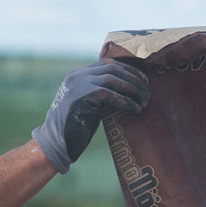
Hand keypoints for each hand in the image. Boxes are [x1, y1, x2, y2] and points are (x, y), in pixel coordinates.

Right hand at [32, 60, 149, 172]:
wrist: (58, 142)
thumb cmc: (77, 126)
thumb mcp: (91, 103)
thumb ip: (102, 92)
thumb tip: (130, 90)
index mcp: (79, 74)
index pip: (108, 64)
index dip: (129, 71)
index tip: (145, 81)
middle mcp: (77, 76)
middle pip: (113, 69)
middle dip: (134, 80)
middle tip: (147, 94)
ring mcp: (77, 85)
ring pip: (112, 79)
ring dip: (132, 91)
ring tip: (143, 102)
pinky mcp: (80, 98)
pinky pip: (108, 95)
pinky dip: (125, 101)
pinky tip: (135, 109)